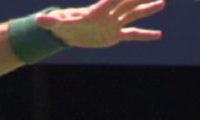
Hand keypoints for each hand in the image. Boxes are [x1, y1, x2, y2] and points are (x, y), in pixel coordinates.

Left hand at [36, 0, 164, 48]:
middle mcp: (108, 14)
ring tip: (161, 3)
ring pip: (133, 15)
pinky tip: (157, 35)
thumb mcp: (57, 24)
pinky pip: (132, 35)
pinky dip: (144, 35)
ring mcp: (113, 24)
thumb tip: (38, 21)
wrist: (68, 31)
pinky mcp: (114, 35)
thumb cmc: (63, 24)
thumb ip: (50, 21)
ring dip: (147, 10)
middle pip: (127, 4)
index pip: (112, 0)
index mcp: (97, 10)